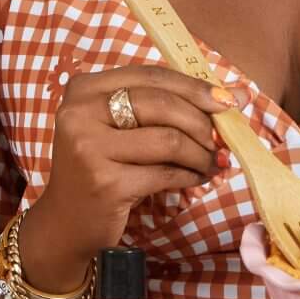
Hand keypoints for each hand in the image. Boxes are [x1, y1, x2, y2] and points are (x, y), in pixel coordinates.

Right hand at [17, 67, 233, 293]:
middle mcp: (81, 113)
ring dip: (201, 153)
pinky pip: (165, 173)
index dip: (194, 86)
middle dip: (203, 122)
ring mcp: (90, 148)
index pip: (151, 76)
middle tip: (222, 139)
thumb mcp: (118, 128)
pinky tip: (197, 178)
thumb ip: (162, 107)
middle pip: (162, 104)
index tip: (228, 101)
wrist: (66, 222)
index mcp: (85, 89)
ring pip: (169, 140)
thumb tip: (234, 96)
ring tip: (213, 162)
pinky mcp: (106, 183)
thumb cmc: (101, 168)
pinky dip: (190, 176)